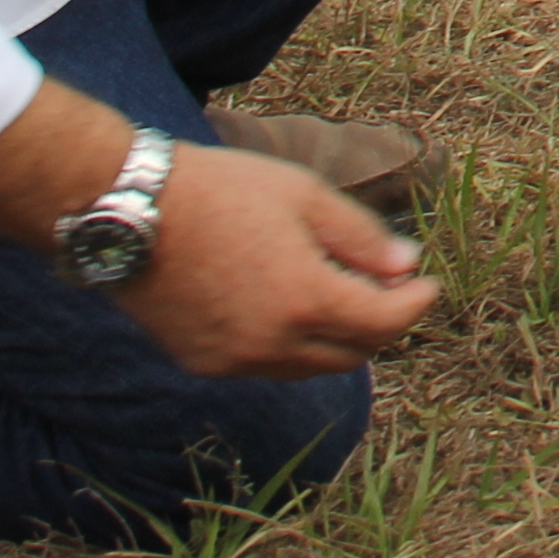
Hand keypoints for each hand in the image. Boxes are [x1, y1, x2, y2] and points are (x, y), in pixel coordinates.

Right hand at [114, 142, 437, 383]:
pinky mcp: (202, 363)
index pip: (384, 323)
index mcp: (305, 300)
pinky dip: (291, 346)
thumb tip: (407, 266)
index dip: (414, 304)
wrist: (132, 210)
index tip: (426, 284)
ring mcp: (234, 360)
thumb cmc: (222, 191)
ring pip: (309, 367)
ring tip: (339, 294)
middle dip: (380, 324)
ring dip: (336, 339)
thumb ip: (361, 238)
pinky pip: (265, 367)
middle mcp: (272, 344)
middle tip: (387, 287)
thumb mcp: (305, 196)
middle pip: (352, 354)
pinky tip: (287, 307)